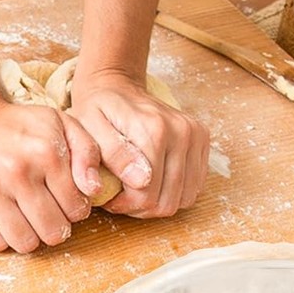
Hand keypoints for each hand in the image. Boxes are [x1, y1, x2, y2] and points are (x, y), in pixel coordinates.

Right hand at [0, 92, 102, 252]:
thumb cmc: (19, 126)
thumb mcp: (60, 124)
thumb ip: (87, 152)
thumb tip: (95, 189)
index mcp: (46, 152)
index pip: (76, 209)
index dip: (75, 210)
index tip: (65, 202)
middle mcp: (18, 171)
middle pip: (53, 231)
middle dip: (56, 227)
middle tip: (48, 214)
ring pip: (25, 242)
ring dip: (31, 237)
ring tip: (27, 219)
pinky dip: (4, 238)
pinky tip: (4, 218)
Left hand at [69, 70, 209, 217]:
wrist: (116, 85)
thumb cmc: (98, 109)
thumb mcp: (91, 129)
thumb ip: (114, 154)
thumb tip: (141, 181)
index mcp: (155, 130)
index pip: (147, 194)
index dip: (126, 204)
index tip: (110, 196)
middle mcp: (182, 132)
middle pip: (168, 201)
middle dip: (142, 206)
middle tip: (122, 196)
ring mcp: (195, 136)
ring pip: (184, 199)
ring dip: (159, 201)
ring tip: (137, 189)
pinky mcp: (202, 140)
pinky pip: (194, 187)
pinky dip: (174, 192)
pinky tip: (155, 181)